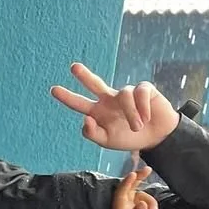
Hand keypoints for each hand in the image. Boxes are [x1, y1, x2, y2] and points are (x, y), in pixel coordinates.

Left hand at [51, 63, 180, 151]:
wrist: (155, 138)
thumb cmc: (128, 138)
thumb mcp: (107, 141)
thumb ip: (93, 133)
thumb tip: (85, 118)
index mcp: (98, 112)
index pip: (79, 103)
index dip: (67, 97)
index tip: (53, 89)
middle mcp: (109, 100)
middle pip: (95, 84)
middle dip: (84, 76)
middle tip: (73, 67)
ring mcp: (126, 93)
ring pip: (124, 96)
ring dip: (131, 114)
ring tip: (137, 127)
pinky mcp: (144, 89)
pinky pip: (139, 94)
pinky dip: (142, 108)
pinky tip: (146, 117)